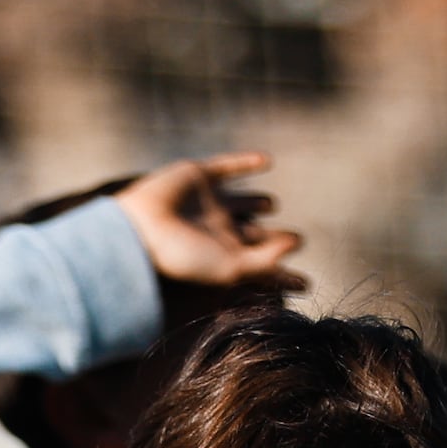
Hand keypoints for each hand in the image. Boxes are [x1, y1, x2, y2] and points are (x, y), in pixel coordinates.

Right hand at [116, 153, 304, 294]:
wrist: (139, 228)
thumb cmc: (184, 257)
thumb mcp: (231, 267)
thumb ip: (267, 260)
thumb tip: (297, 242)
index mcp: (226, 256)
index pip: (263, 267)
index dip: (284, 277)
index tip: (307, 286)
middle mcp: (218, 230)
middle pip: (254, 235)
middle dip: (272, 240)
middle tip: (295, 240)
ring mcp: (209, 202)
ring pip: (240, 203)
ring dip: (255, 202)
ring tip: (271, 204)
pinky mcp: (198, 175)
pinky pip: (227, 167)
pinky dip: (246, 163)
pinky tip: (266, 161)